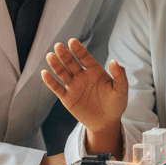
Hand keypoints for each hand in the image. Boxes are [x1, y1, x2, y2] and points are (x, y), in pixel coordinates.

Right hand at [41, 39, 126, 153]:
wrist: (106, 123)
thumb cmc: (115, 104)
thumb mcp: (121, 90)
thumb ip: (119, 75)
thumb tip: (114, 61)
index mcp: (94, 70)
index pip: (85, 57)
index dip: (78, 49)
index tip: (72, 41)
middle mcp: (82, 76)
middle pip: (71, 63)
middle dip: (65, 54)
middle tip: (58, 46)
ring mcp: (73, 86)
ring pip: (62, 73)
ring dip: (56, 64)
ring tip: (50, 56)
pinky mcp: (67, 98)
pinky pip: (57, 88)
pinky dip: (50, 81)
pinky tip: (44, 73)